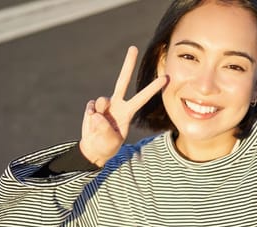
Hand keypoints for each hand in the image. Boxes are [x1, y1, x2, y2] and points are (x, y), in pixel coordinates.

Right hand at [79, 46, 167, 166]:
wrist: (93, 148)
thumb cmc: (107, 145)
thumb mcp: (110, 142)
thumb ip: (105, 129)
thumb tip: (97, 113)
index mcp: (127, 112)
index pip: (142, 98)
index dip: (153, 88)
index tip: (166, 77)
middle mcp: (117, 104)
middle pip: (122, 80)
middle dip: (128, 64)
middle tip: (133, 48)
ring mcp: (104, 104)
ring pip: (101, 100)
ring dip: (99, 113)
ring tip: (100, 126)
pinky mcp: (92, 106)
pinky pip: (90, 108)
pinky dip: (90, 118)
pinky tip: (92, 123)